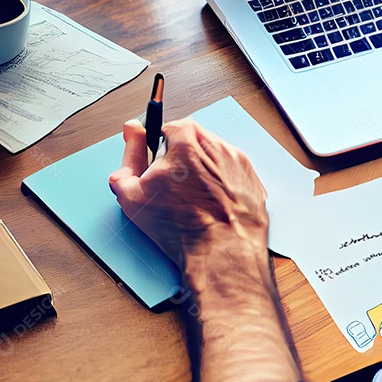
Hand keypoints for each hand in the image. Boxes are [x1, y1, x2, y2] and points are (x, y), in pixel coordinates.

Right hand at [111, 120, 301, 381]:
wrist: (222, 253)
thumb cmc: (179, 227)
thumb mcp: (133, 195)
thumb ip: (128, 156)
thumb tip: (131, 132)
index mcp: (187, 142)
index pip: (168, 127)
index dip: (159, 146)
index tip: (157, 162)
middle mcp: (216, 145)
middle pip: (194, 139)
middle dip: (182, 157)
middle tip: (174, 185)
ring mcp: (238, 162)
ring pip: (214, 155)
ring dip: (203, 169)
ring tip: (194, 199)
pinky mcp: (252, 179)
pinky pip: (233, 172)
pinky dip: (223, 184)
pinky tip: (213, 205)